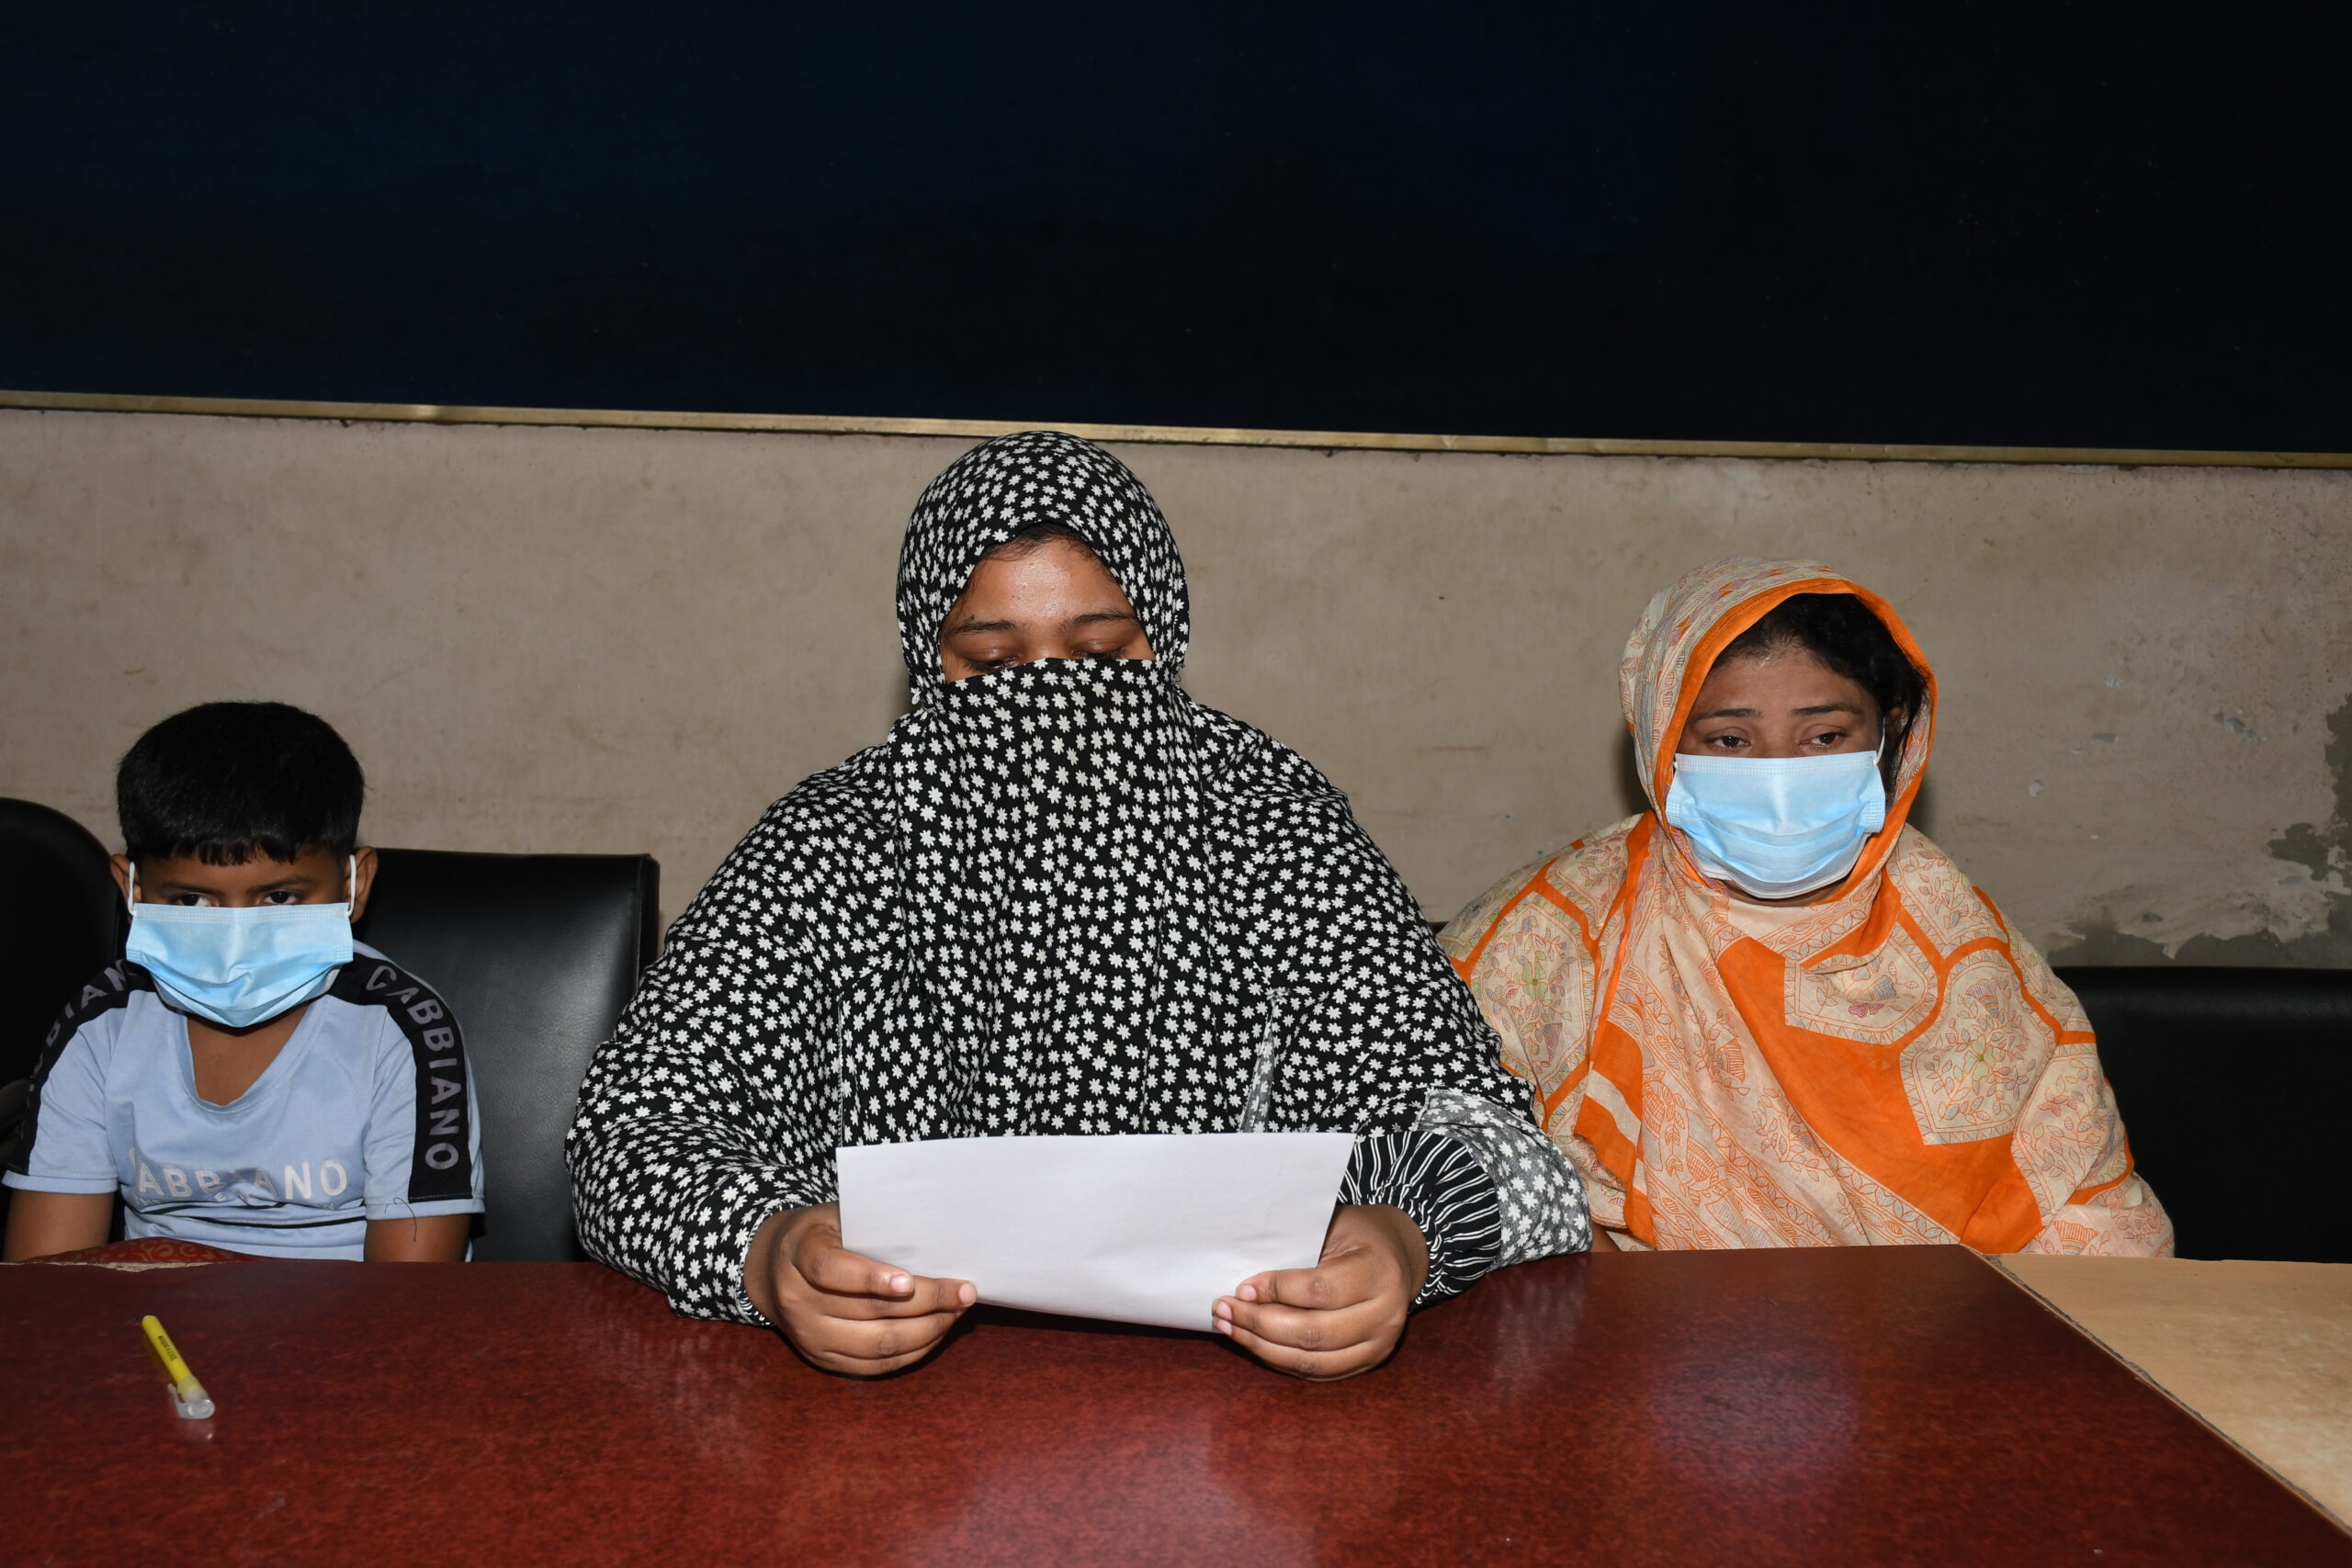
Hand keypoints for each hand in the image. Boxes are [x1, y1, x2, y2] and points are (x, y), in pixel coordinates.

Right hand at [743, 1202, 974, 1375]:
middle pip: (867, 1311)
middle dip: (925, 1303)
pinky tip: (937, 1331)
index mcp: (799, 1255)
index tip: (908, 1281)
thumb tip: (935, 1235)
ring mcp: (810, 1336)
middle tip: (964, 1291)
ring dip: (927, 1330)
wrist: (773, 1269)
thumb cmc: (821, 1234)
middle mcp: (799, 1301)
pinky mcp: (824, 1360)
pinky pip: (875, 1366)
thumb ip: (874, 1224)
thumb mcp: (836, 1215)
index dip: (871, 1278)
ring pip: (877, 1345)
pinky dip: (913, 1351)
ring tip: (957, 1311)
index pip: (831, 1270)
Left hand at [1213, 1203, 1429, 1380]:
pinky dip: (1279, 1359)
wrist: (1397, 1258)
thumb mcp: (1333, 1224)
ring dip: (1262, 1346)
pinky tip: (1253, 1343)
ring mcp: (1379, 1345)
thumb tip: (1245, 1279)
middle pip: (1313, 1332)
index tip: (1242, 1287)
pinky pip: (1316, 1371)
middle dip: (1259, 1324)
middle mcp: (1386, 1315)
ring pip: (1311, 1359)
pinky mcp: (1368, 1363)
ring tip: (1228, 1327)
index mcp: (1379, 1272)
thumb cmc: (1357, 1235)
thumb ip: (1296, 1247)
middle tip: (1223, 1309)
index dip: (1277, 1291)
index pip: (1320, 1290)